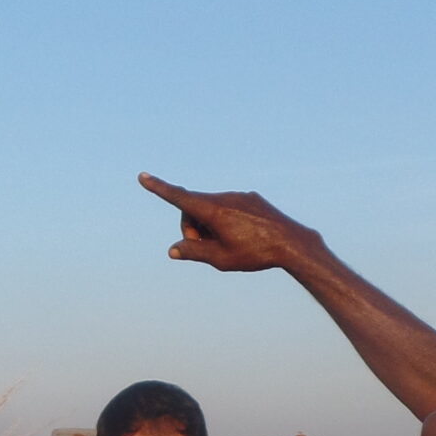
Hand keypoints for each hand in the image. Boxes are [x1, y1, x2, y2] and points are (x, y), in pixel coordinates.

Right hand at [139, 174, 322, 273]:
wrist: (293, 243)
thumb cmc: (256, 254)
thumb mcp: (221, 259)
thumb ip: (194, 252)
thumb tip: (173, 250)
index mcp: (214, 211)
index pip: (179, 198)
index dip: (159, 188)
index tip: (142, 176)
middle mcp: (224, 198)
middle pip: (193, 209)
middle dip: (191, 228)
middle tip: (203, 249)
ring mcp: (239, 196)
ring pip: (211, 209)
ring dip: (210, 226)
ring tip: (227, 245)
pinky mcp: (250, 198)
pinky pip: (228, 207)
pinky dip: (225, 221)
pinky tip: (243, 237)